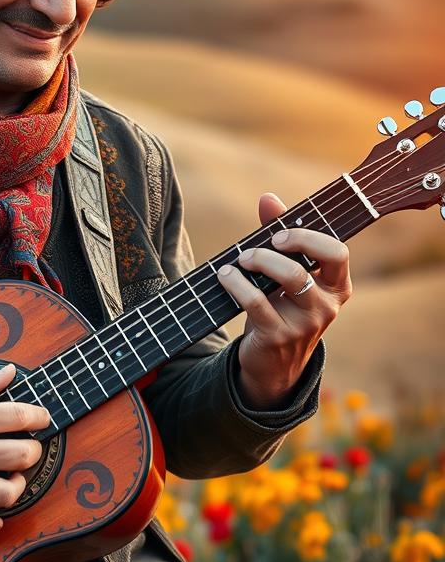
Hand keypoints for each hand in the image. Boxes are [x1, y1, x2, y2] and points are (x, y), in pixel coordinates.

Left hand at [216, 192, 352, 409]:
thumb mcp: (285, 273)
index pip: (337, 252)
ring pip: (288, 280)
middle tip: (255, 247)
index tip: (280, 235)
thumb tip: (268, 198)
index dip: (309, 237)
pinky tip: (224, 276)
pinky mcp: (278, 337)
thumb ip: (280, 234)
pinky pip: (257, 302)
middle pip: (308, 265)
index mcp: (337, 286)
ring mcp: (305, 324)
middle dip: (280, 247)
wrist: (273, 363)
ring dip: (258, 262)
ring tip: (238, 260)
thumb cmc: (281, 306)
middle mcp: (327, 305)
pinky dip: (237, 284)